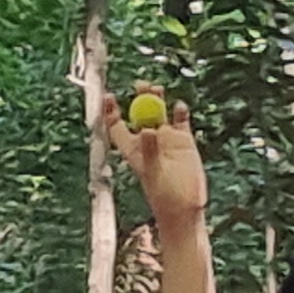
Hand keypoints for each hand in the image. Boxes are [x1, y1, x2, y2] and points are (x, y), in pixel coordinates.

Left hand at [99, 88, 206, 226]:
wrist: (185, 207)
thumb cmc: (163, 196)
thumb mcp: (153, 173)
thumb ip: (151, 150)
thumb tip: (147, 130)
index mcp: (133, 149)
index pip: (117, 126)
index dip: (111, 111)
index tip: (108, 96)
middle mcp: (148, 141)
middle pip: (140, 112)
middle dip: (139, 98)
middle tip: (140, 85)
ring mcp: (166, 139)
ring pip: (160, 112)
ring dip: (158, 99)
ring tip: (156, 89)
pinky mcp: (184, 141)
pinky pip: (180, 120)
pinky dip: (180, 111)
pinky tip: (180, 107)